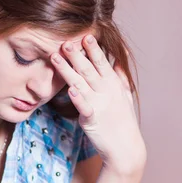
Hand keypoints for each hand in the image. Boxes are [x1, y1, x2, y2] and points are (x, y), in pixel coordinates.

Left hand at [51, 35, 146, 174]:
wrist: (126, 148)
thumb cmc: (124, 120)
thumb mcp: (126, 95)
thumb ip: (120, 75)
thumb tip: (119, 57)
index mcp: (113, 84)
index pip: (101, 62)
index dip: (93, 48)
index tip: (84, 35)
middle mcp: (106, 91)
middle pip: (88, 69)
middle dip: (76, 54)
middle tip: (64, 40)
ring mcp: (100, 104)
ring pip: (80, 83)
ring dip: (67, 70)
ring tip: (55, 57)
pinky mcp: (92, 119)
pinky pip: (84, 107)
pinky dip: (78, 99)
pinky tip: (70, 90)